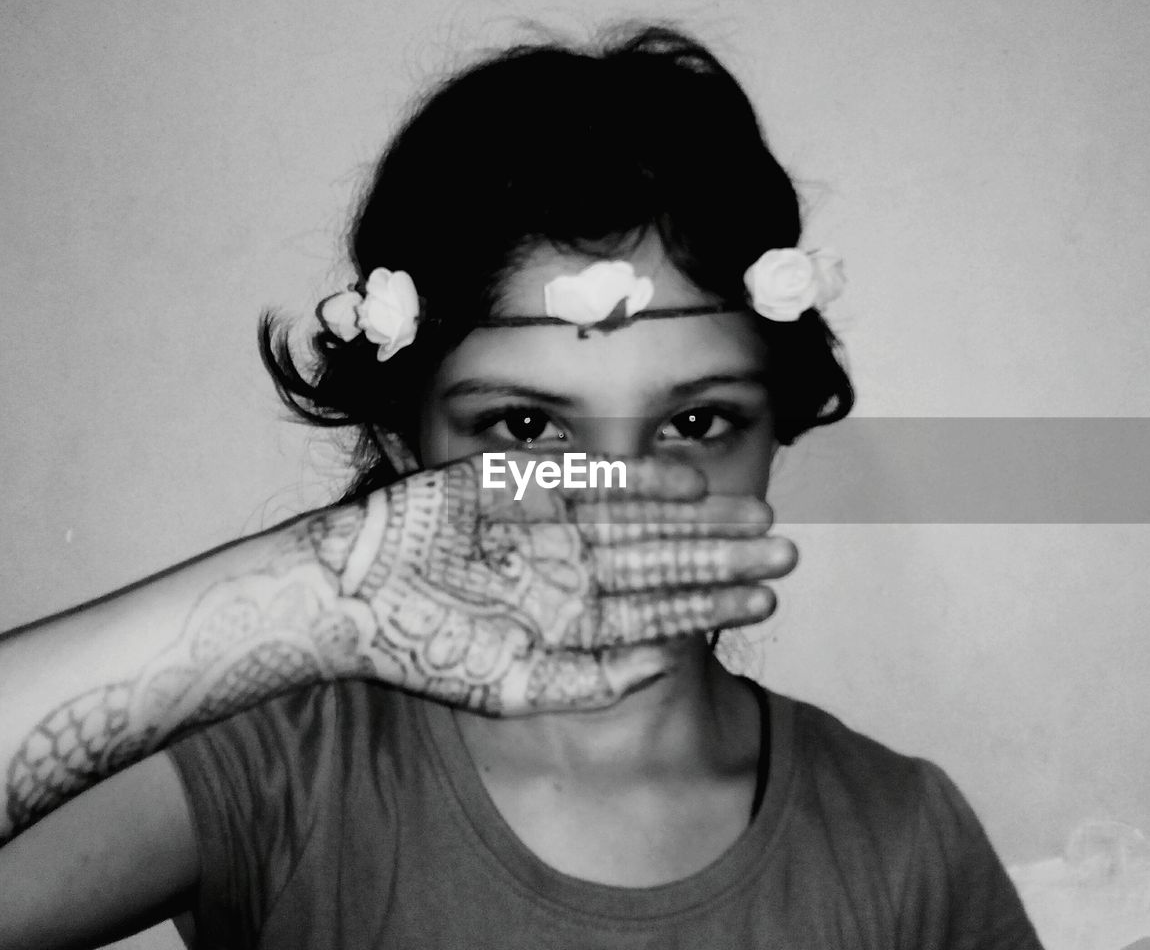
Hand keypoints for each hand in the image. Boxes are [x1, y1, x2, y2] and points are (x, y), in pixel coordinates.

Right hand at [309, 451, 795, 714]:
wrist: (348, 596)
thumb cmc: (423, 650)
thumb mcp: (513, 688)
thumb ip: (591, 682)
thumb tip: (666, 665)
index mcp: (569, 617)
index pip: (656, 608)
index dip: (712, 604)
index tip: (766, 602)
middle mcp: (569, 567)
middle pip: (662, 559)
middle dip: (723, 559)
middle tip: (787, 555)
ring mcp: (549, 523)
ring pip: (642, 516)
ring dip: (698, 517)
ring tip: (758, 518)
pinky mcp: (523, 480)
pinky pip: (595, 474)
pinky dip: (641, 475)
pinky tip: (692, 478)